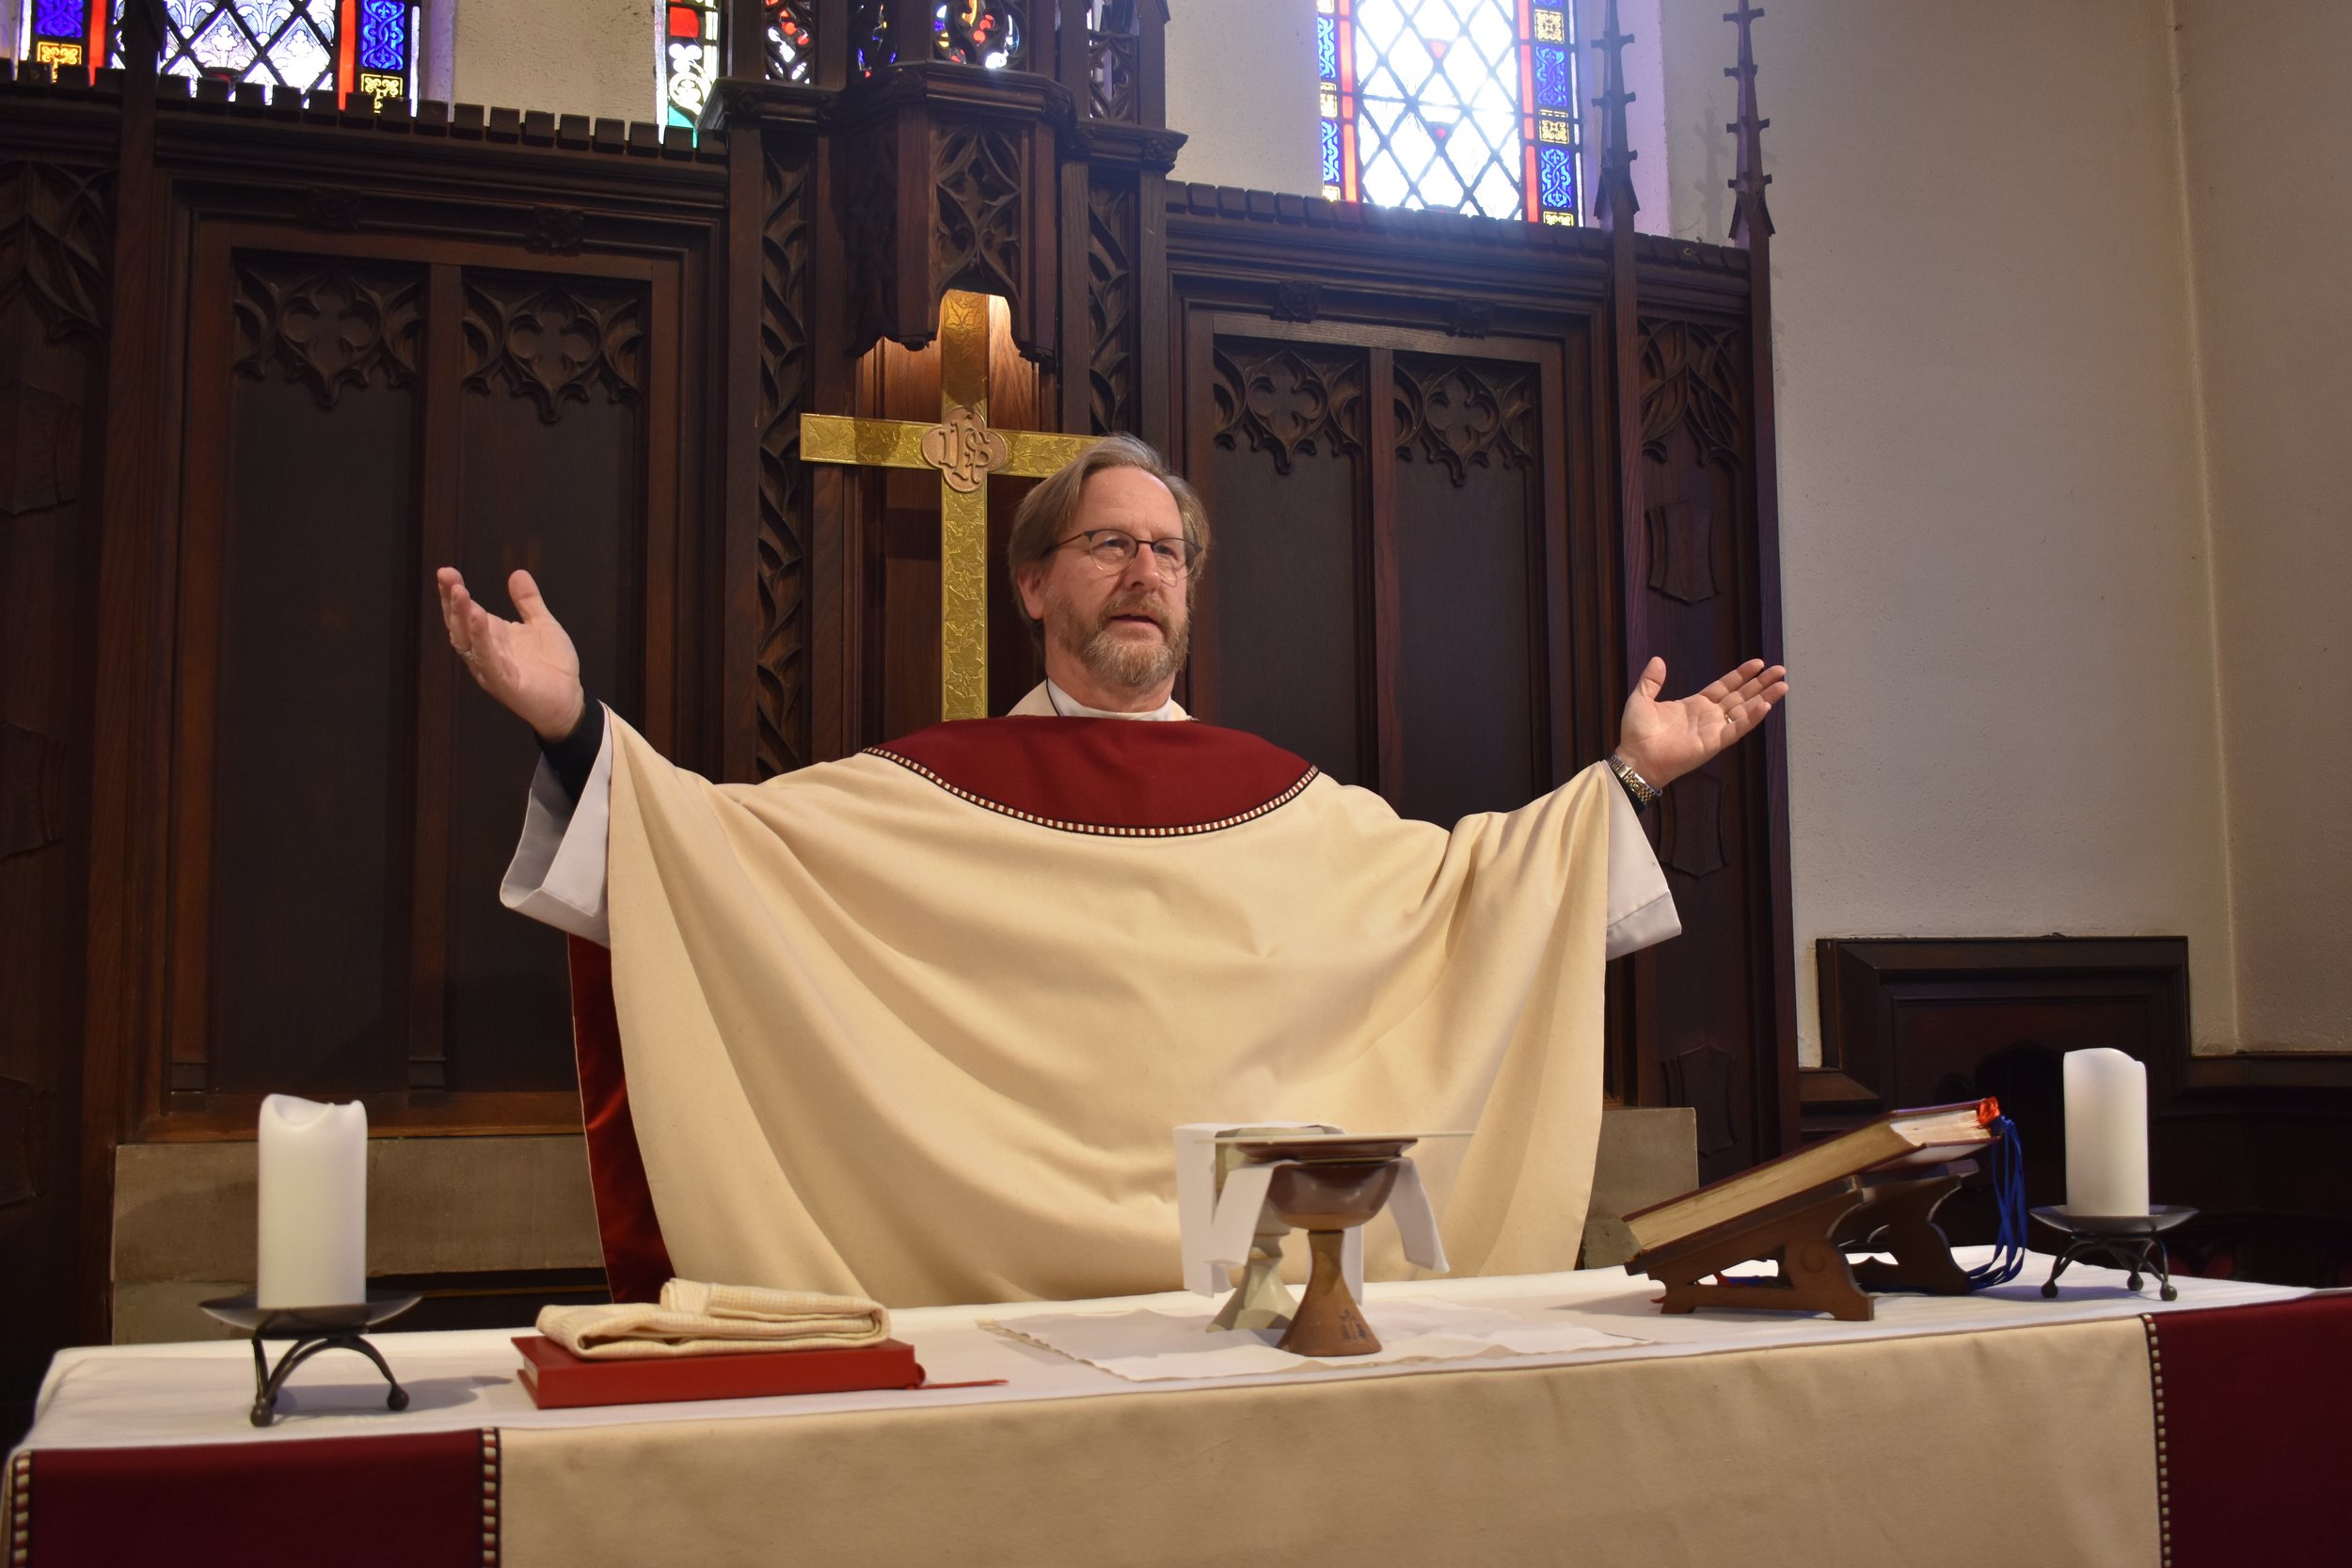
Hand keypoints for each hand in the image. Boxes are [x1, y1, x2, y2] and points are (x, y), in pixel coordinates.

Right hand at [435, 567, 585, 741]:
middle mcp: (485, 651)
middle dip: (451, 600)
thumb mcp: (542, 624)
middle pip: (459, 624)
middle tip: (445, 574)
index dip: (454, 592)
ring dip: (461, 615)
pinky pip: (488, 659)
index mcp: (491, 636)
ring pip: (467, 641)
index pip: (465, 612)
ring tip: (458, 591)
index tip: (447, 571)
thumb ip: (528, 601)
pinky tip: (478, 617)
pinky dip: (481, 639)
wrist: (570, 700)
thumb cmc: (553, 665)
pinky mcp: (503, 682)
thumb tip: (517, 572)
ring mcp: (491, 668)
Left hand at [1616, 656, 1787, 790]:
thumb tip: (1658, 659)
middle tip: (1780, 670)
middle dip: (1760, 683)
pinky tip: (1766, 705)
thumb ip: (1651, 680)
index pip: (1724, 687)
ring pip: (1744, 710)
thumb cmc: (1636, 734)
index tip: (1758, 663)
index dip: (1741, 675)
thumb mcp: (1641, 699)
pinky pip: (1736, 729)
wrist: (1635, 758)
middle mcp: (1708, 717)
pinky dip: (1752, 718)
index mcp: (1694, 705)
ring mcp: (1713, 730)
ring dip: (1764, 697)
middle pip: (1741, 696)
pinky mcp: (1714, 743)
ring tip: (1783, 685)